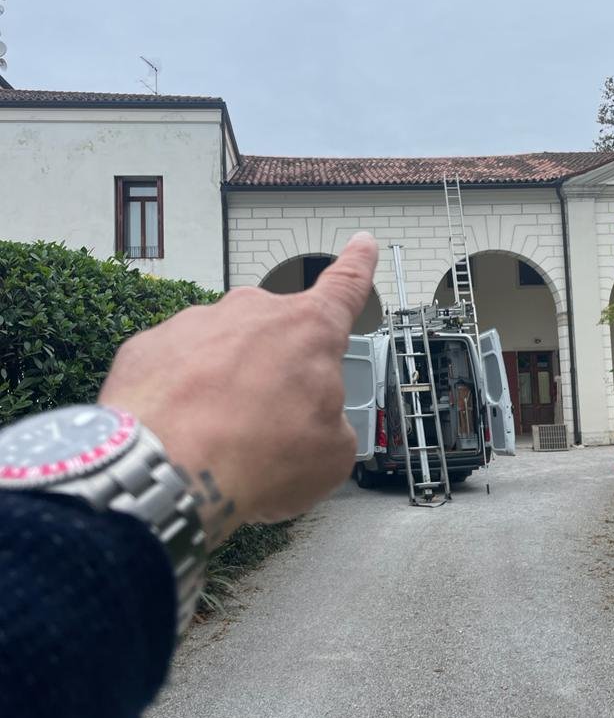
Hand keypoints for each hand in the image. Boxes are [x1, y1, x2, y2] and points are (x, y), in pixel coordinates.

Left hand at [99, 233, 378, 546]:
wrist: (163, 472)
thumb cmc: (254, 458)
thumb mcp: (330, 455)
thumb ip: (329, 426)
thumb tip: (313, 426)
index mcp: (308, 330)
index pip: (343, 287)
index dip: (357, 267)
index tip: (361, 245)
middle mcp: (252, 313)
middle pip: (275, 335)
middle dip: (275, 371)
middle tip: (267, 424)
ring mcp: (195, 324)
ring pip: (223, 351)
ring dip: (225, 384)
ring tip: (218, 436)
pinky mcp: (148, 346)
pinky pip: (176, 367)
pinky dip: (180, 396)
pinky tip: (180, 431)